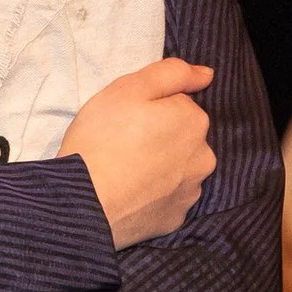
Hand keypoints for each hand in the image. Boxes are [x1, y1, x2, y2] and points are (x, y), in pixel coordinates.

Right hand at [58, 57, 215, 247]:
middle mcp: (203, 157)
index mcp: (194, 122)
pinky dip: (152, 193)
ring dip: (159, 166)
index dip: (150, 108)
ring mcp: (190, 191)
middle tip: (122, 143)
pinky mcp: (175, 218)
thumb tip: (207, 74)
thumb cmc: (103, 138)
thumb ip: (172, 73)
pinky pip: (166, 197)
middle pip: (181, 137)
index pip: (178, 104)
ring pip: (177, 168)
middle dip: (160, 136)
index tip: (126, 118)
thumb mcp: (129, 88)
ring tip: (124, 170)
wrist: (85, 202)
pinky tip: (128, 192)